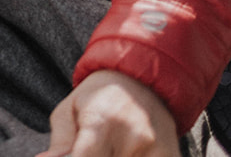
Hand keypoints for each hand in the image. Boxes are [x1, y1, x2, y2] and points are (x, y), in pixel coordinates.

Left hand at [41, 70, 178, 156]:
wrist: (144, 81)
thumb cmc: (98, 97)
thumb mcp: (69, 111)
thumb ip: (59, 142)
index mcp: (102, 122)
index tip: (74, 154)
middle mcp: (132, 138)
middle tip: (91, 147)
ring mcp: (156, 150)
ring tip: (108, 147)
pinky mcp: (171, 156)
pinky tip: (124, 151)